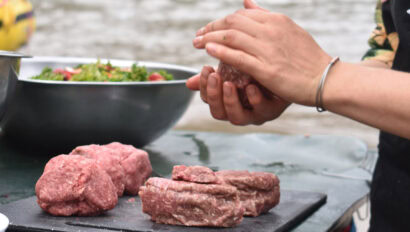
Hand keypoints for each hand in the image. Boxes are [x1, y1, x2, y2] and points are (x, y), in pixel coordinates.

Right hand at [186, 66, 289, 124]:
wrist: (289, 71)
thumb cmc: (257, 69)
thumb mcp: (234, 68)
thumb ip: (214, 74)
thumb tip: (188, 83)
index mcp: (227, 101)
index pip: (209, 100)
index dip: (205, 87)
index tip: (207, 68)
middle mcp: (239, 111)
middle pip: (218, 113)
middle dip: (214, 95)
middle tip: (215, 76)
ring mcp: (255, 113)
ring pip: (236, 118)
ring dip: (230, 101)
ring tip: (230, 84)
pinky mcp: (273, 110)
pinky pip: (262, 110)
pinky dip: (255, 100)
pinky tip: (251, 87)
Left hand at [193, 6, 331, 105]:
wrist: (325, 79)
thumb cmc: (307, 58)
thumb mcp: (289, 29)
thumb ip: (265, 17)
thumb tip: (246, 3)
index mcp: (276, 21)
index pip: (240, 15)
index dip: (220, 21)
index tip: (209, 28)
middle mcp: (270, 31)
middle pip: (232, 23)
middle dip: (211, 27)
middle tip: (197, 35)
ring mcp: (268, 49)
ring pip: (231, 37)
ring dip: (210, 38)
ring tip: (197, 43)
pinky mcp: (266, 69)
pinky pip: (238, 56)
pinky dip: (220, 51)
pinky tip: (208, 50)